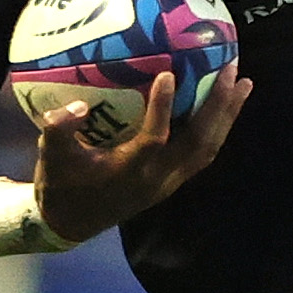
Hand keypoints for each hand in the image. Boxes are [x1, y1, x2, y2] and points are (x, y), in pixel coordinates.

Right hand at [33, 62, 248, 240]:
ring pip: (207, 149)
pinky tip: (224, 105)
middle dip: (217, 107)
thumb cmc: (60, 185)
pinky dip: (217, 128)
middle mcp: (157, 178)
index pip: (154, 139)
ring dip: (226, 116)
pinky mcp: (173, 180)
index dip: (162, 108)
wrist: (71, 222)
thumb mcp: (50, 158)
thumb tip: (73, 107)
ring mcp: (169, 181)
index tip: (168, 74)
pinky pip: (203, 152)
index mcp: (129, 172)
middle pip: (198, 143)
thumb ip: (58, 131)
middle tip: (231, 70)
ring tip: (242, 83)